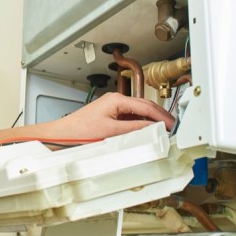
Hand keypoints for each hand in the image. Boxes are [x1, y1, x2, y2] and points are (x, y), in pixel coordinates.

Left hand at [58, 92, 174, 139]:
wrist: (62, 135)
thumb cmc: (80, 131)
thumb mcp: (111, 132)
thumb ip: (134, 128)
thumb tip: (152, 127)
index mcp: (117, 100)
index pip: (146, 106)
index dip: (161, 117)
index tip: (171, 125)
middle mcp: (115, 100)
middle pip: (144, 106)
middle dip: (159, 116)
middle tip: (172, 126)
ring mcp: (112, 107)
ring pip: (138, 111)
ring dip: (151, 119)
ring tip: (163, 129)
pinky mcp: (109, 114)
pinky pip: (130, 117)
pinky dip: (140, 122)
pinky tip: (146, 130)